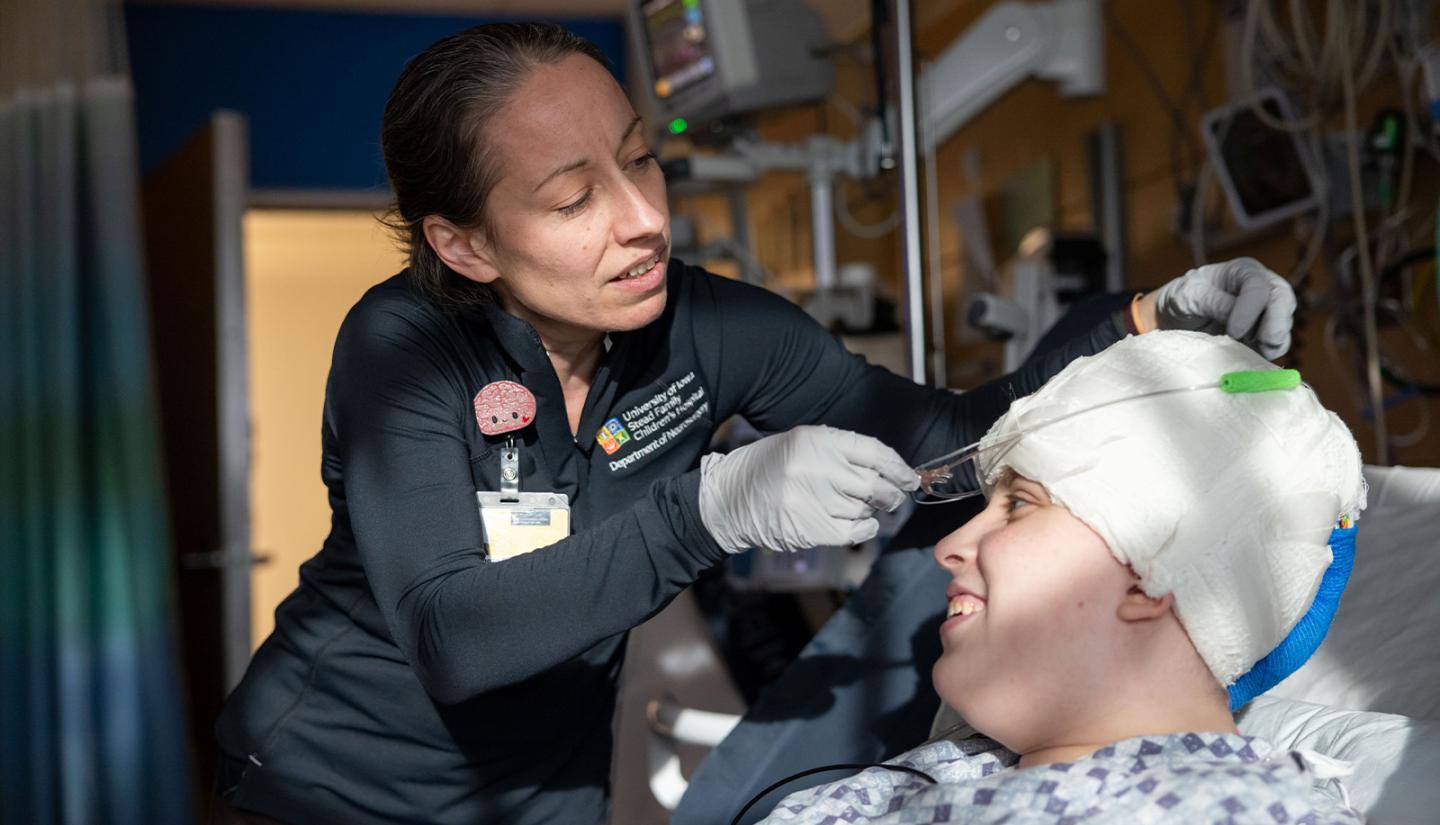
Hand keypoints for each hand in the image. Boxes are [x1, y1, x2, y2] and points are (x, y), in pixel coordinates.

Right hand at [699, 425, 918, 553]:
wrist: (728, 499)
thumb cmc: (768, 469)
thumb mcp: (800, 445)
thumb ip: (840, 453)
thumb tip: (889, 471)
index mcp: (815, 439)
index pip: (873, 451)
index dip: (898, 467)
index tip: (909, 477)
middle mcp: (816, 466)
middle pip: (873, 484)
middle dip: (890, 494)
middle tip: (894, 498)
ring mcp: (812, 499)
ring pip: (864, 509)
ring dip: (869, 511)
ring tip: (857, 508)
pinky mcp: (810, 527)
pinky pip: (855, 531)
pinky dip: (864, 529)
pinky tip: (858, 525)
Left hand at [1143, 257, 1296, 358]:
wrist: (1180, 318)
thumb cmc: (1184, 298)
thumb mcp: (1188, 295)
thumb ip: (1212, 302)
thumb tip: (1236, 317)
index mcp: (1243, 271)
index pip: (1257, 286)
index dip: (1250, 309)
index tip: (1233, 332)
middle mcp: (1262, 286)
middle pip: (1283, 299)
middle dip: (1277, 322)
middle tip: (1267, 342)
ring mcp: (1268, 309)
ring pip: (1285, 321)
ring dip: (1275, 339)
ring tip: (1259, 351)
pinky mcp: (1266, 332)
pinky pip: (1279, 341)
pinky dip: (1273, 351)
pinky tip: (1259, 357)